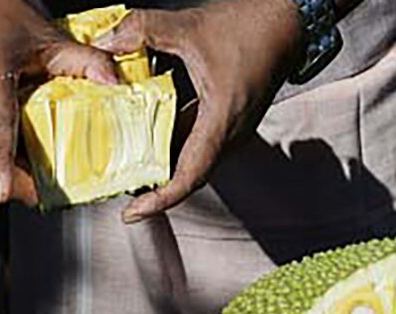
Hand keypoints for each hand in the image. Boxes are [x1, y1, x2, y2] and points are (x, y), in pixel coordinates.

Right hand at [0, 0, 118, 204]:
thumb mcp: (46, 34)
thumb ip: (84, 60)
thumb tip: (114, 84)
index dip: (0, 162)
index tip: (3, 191)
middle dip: (15, 182)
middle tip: (47, 197)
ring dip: (7, 170)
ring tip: (40, 181)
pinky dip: (0, 153)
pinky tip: (23, 155)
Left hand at [94, 0, 302, 222]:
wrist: (289, 19)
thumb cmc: (253, 25)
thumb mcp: (189, 26)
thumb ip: (143, 30)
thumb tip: (107, 41)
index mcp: (222, 120)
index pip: (190, 177)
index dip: (159, 200)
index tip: (133, 213)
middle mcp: (230, 132)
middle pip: (188, 174)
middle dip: (153, 186)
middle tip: (120, 187)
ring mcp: (232, 128)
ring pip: (192, 158)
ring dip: (162, 163)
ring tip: (126, 162)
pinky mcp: (230, 118)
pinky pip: (198, 141)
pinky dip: (172, 141)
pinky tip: (148, 129)